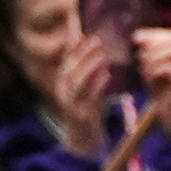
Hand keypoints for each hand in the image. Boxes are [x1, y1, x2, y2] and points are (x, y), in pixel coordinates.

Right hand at [47, 37, 110, 154]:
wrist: (82, 137)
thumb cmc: (85, 104)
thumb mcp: (81, 83)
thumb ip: (81, 61)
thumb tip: (80, 33)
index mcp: (64, 82)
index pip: (67, 61)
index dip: (75, 47)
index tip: (86, 33)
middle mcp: (65, 92)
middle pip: (70, 70)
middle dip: (83, 54)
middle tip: (97, 41)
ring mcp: (73, 105)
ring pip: (77, 84)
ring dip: (89, 68)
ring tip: (102, 57)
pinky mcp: (83, 115)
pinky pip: (90, 99)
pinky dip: (98, 86)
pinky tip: (107, 76)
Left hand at [136, 27, 170, 134]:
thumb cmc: (161, 87)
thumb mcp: (153, 65)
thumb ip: (148, 51)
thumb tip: (138, 36)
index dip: (153, 34)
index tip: (136, 38)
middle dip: (153, 44)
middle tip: (139, 56)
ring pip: (170, 51)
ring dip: (152, 58)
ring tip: (143, 69)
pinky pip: (167, 67)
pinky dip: (154, 70)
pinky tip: (148, 77)